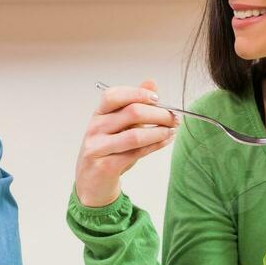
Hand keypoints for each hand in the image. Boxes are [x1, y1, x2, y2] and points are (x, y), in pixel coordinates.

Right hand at [74, 78, 178, 207]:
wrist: (91, 182)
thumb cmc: (108, 151)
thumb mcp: (119, 125)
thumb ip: (134, 104)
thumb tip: (151, 82)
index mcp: (99, 114)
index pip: (114, 95)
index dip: (138, 93)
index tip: (157, 98)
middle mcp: (95, 128)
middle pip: (131, 112)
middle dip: (159, 114)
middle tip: (174, 118)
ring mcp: (98, 147)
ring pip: (135, 135)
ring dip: (159, 132)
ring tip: (171, 130)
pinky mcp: (106, 166)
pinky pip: (136, 153)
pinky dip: (155, 146)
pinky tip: (165, 141)